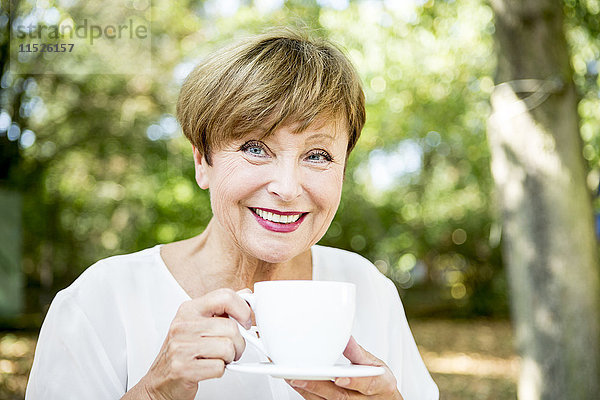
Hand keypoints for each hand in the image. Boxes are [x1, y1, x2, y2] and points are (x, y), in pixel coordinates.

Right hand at [130, 288, 251, 399]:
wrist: (161, 380)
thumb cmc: (183, 351)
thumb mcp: (199, 323)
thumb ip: (222, 308)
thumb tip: (246, 295)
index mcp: (189, 309)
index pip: (225, 296)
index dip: (243, 309)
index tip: (245, 321)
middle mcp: (183, 325)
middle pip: (231, 327)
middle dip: (238, 343)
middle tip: (231, 348)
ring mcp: (181, 346)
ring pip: (228, 347)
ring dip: (230, 358)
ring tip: (218, 358)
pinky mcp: (183, 368)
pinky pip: (219, 367)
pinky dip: (220, 371)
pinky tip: (209, 367)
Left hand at [287, 336, 402, 399]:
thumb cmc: (377, 382)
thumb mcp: (376, 365)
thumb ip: (359, 353)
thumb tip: (345, 337)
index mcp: (380, 386)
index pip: (368, 385)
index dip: (353, 382)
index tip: (339, 378)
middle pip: (340, 397)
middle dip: (318, 386)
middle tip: (299, 376)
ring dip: (306, 389)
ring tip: (289, 374)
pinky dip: (305, 392)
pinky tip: (294, 380)